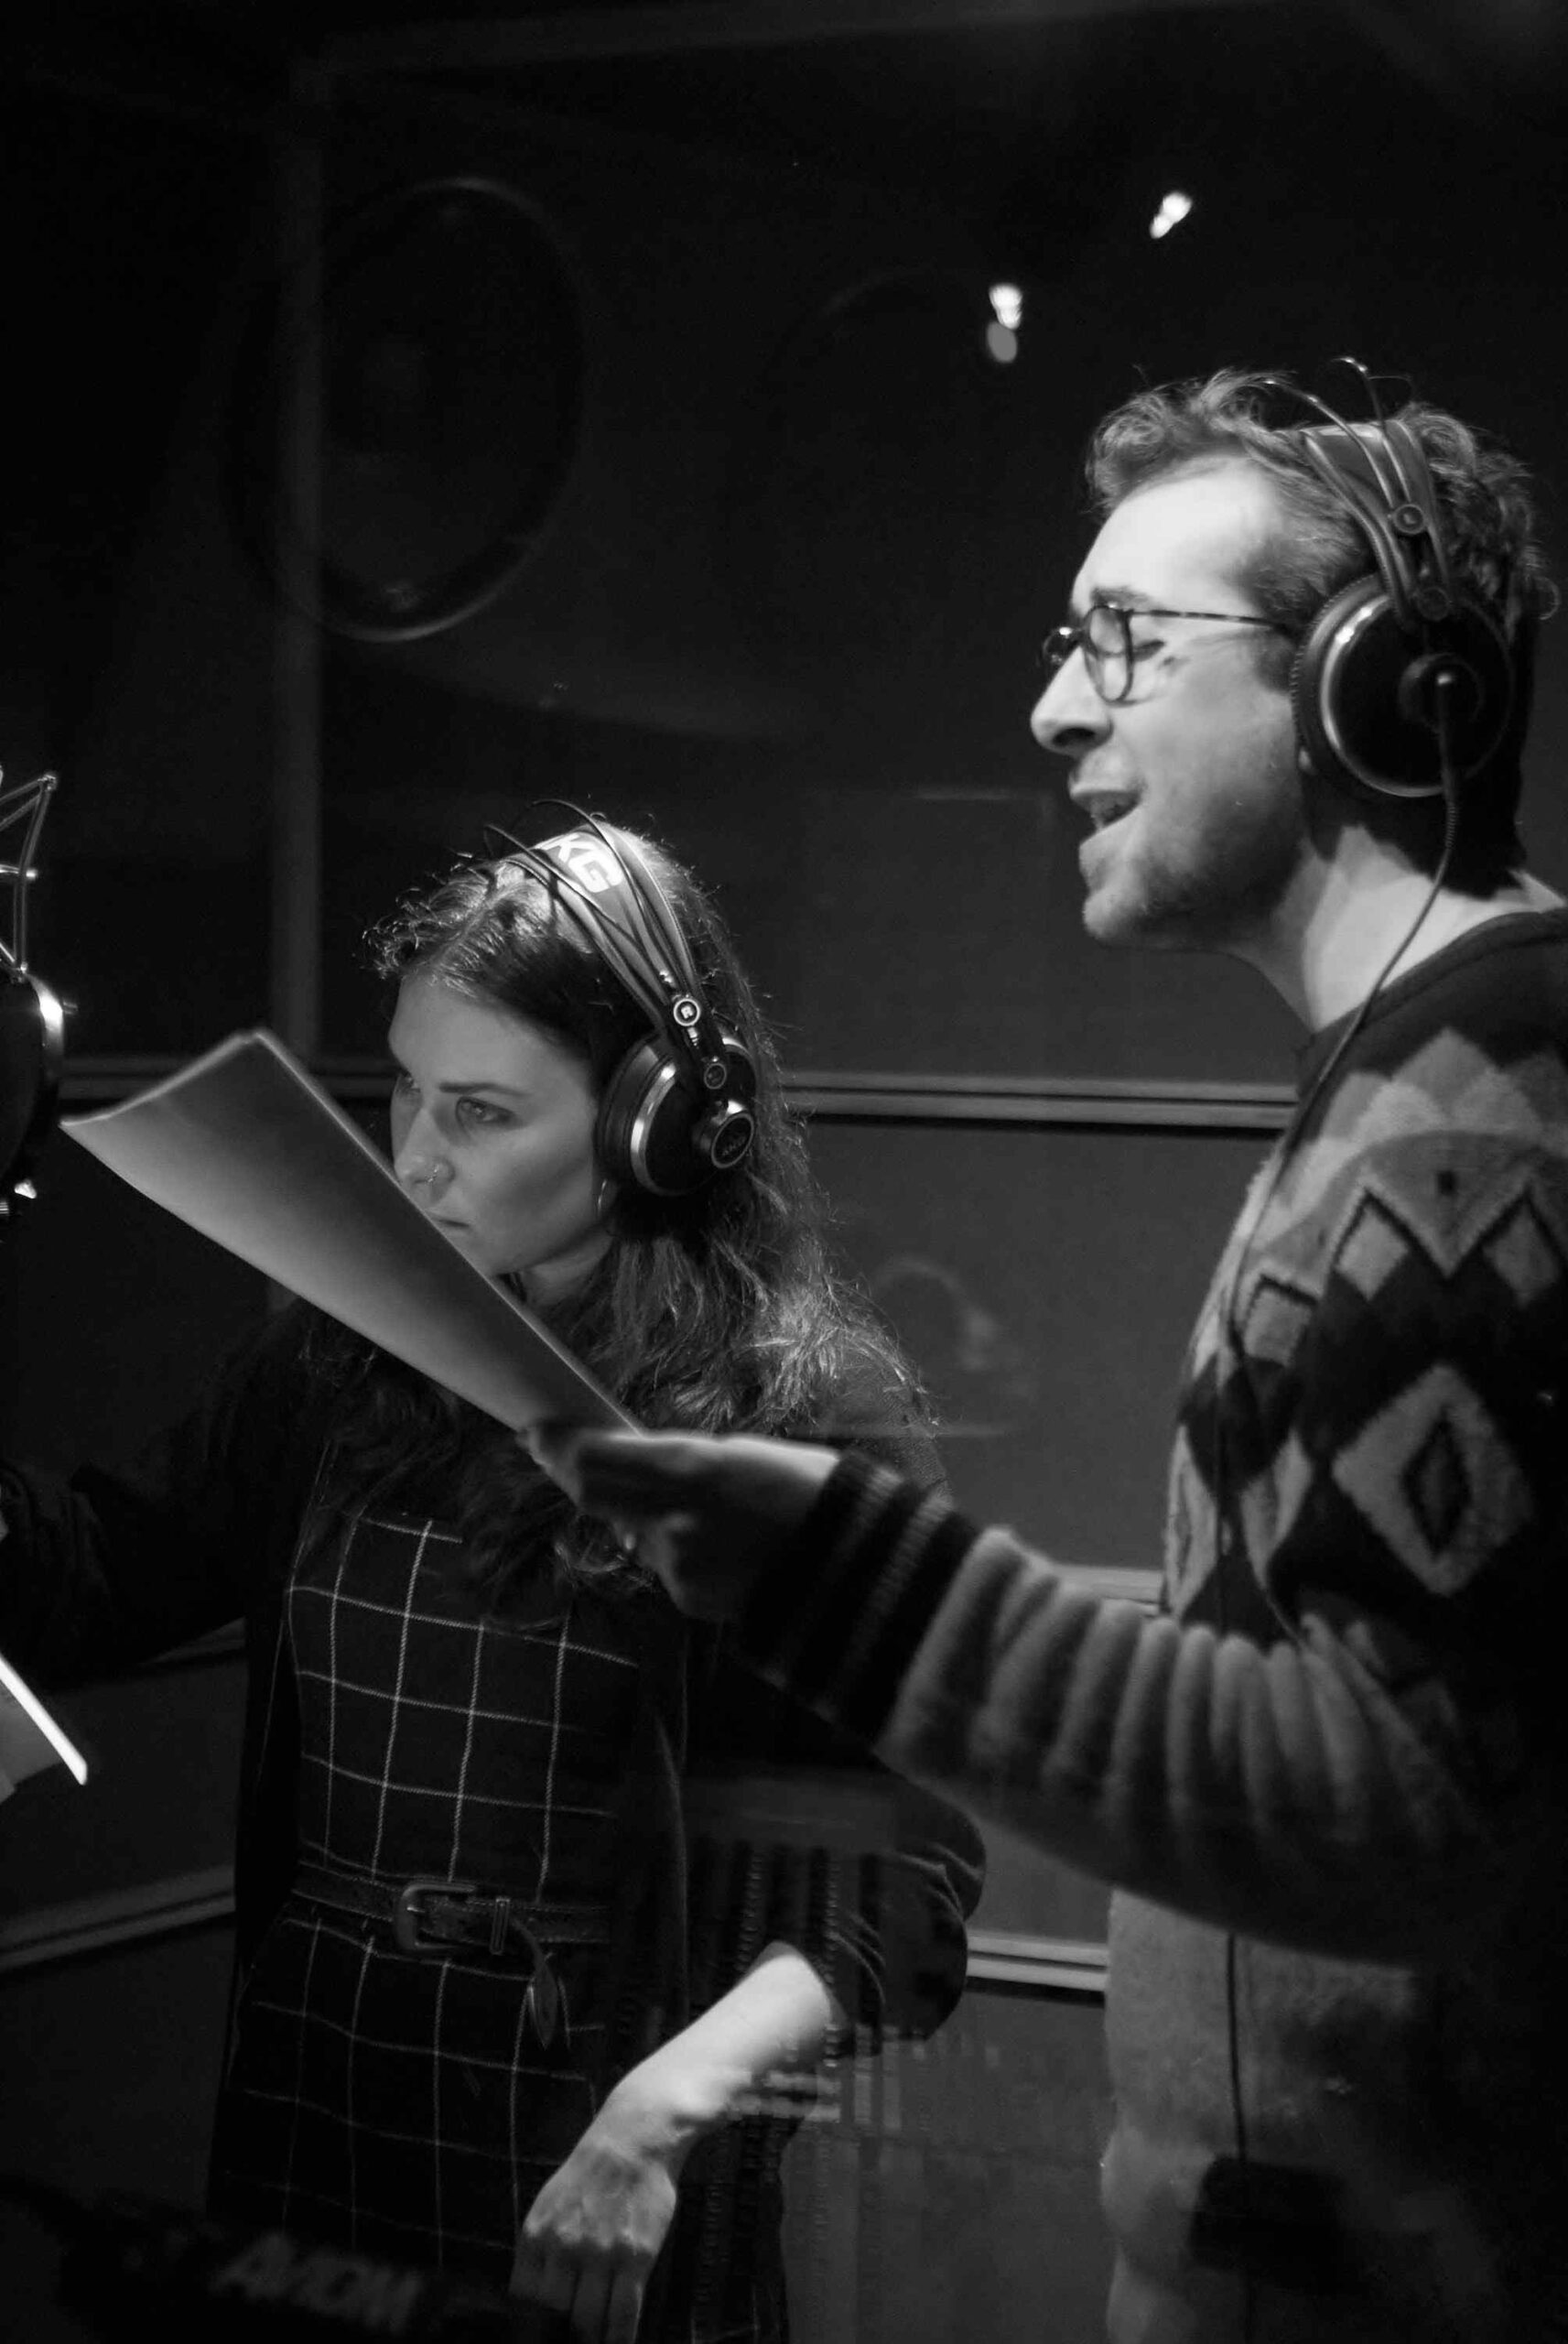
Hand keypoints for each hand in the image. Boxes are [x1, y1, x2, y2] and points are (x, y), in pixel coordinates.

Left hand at [509, 2088, 680, 2343]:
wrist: (634, 2137)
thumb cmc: (590, 2171)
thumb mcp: (548, 2205)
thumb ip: (538, 2249)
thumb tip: (531, 2296)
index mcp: (536, 2236)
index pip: (523, 2302)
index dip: (531, 2326)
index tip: (541, 2334)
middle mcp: (563, 2249)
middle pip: (555, 2317)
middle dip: (562, 2335)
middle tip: (571, 2338)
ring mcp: (600, 2254)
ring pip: (589, 2321)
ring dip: (592, 2339)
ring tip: (595, 2343)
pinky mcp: (635, 2257)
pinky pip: (625, 2313)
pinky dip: (621, 2337)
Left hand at [527, 1428, 839, 1618]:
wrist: (854, 1569)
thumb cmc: (810, 1492)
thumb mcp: (745, 1454)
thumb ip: (681, 1463)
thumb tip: (635, 1467)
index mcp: (690, 1470)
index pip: (595, 1460)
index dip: (558, 1446)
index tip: (535, 1430)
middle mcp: (673, 1521)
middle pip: (593, 1496)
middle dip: (573, 1472)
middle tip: (557, 1452)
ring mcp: (678, 1566)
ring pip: (635, 1531)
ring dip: (646, 1515)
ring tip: (707, 1506)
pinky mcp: (689, 1599)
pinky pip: (667, 1564)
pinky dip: (679, 1548)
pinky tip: (724, 1543)